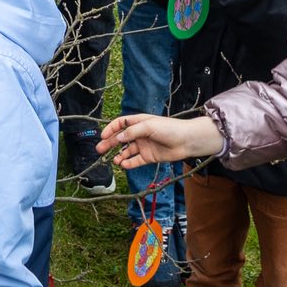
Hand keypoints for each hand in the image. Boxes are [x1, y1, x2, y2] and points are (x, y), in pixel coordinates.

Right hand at [97, 113, 222, 169]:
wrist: (187, 141)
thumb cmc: (169, 128)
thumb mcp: (149, 126)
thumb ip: (132, 132)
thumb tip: (117, 138)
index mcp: (138, 122)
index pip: (120, 124)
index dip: (110, 129)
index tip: (103, 136)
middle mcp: (139, 134)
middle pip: (120, 139)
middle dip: (109, 144)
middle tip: (99, 150)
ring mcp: (144, 146)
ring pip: (127, 151)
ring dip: (119, 155)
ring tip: (114, 160)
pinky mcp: (149, 157)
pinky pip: (136, 160)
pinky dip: (129, 163)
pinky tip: (123, 164)